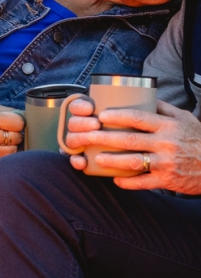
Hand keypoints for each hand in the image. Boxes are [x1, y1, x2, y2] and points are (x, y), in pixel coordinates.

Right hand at [0, 103, 24, 163]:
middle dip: (15, 133)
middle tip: (8, 130)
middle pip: (18, 137)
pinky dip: (6, 154)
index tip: (15, 121)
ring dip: (12, 145)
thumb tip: (28, 117)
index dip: (19, 121)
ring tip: (4, 139)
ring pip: (14, 150)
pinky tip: (1, 148)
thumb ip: (10, 111)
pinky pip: (5, 159)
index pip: (19, 122)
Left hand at [63, 99, 200, 192]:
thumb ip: (163, 108)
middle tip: (86, 136)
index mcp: (168, 126)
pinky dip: (127, 182)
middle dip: (105, 138)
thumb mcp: (184, 119)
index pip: (139, 118)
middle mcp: (166, 144)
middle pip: (130, 139)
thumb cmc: (197, 139)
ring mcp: (166, 163)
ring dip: (112, 161)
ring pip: (133, 162)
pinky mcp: (167, 181)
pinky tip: (114, 179)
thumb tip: (142, 94)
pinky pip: (143, 183)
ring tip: (96, 159)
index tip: (101, 115)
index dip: (118, 116)